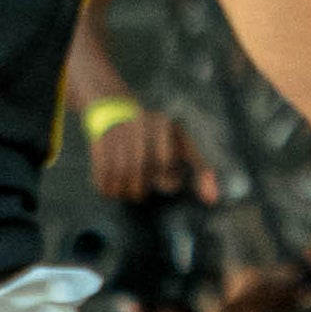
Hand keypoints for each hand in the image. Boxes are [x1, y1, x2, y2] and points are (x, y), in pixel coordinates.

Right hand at [89, 108, 207, 203]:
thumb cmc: (159, 139)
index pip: (165, 162)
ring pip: (119, 175)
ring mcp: (117, 132)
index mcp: (163, 124)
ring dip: (126, 191)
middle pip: (139, 170)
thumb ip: (202, 171)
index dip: (167, 178)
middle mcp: (139, 124)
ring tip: (131, 188)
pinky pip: (102, 178)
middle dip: (142, 187)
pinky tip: (115, 186)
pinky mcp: (98, 142)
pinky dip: (109, 190)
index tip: (166, 179)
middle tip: (144, 188)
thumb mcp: (184, 148)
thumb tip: (212, 199)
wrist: (116, 111)